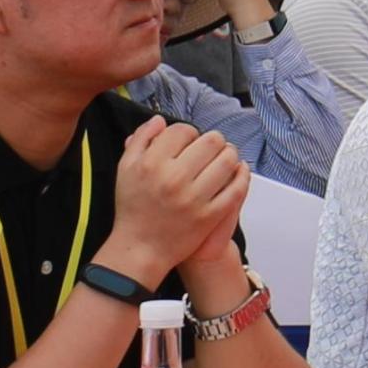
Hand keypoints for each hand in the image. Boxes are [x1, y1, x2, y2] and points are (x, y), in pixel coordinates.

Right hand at [92, 116, 254, 292]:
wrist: (141, 248)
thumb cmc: (133, 208)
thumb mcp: (125, 169)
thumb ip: (140, 140)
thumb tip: (159, 120)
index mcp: (152, 164)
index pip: (183, 131)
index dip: (187, 133)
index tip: (187, 142)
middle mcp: (174, 178)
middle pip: (211, 141)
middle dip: (213, 140)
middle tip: (210, 147)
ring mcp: (195, 198)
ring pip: (228, 160)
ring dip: (229, 154)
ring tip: (223, 157)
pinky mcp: (210, 215)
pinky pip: (237, 188)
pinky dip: (241, 175)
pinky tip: (237, 171)